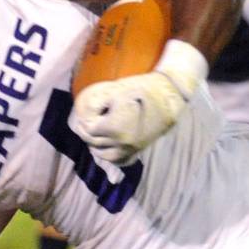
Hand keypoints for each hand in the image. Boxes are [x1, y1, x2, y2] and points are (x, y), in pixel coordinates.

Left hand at [71, 71, 187, 161]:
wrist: (169, 97)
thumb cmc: (141, 88)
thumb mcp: (115, 90)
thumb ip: (96, 103)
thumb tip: (83, 112)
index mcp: (113, 127)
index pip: (89, 130)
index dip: (83, 123)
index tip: (80, 118)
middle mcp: (121, 142)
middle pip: (95, 143)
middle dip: (86, 134)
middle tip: (82, 126)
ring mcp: (131, 148)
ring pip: (106, 156)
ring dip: (96, 148)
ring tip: (93, 139)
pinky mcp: (139, 149)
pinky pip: (122, 160)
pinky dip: (111, 158)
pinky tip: (108, 150)